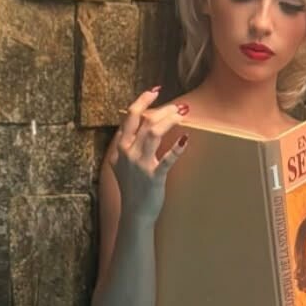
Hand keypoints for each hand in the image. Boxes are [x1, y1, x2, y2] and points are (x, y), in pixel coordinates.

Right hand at [105, 87, 189, 224]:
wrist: (134, 213)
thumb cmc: (132, 188)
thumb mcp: (121, 164)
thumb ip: (125, 146)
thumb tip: (137, 128)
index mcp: (120, 148)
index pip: (130, 118)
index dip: (142, 101)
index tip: (155, 92)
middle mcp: (127, 153)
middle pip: (143, 121)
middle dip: (161, 109)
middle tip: (177, 106)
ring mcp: (140, 164)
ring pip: (153, 132)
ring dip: (169, 120)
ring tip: (182, 115)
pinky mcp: (154, 176)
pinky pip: (167, 159)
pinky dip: (177, 148)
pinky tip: (186, 138)